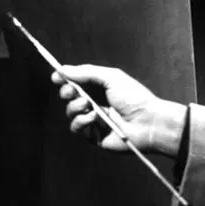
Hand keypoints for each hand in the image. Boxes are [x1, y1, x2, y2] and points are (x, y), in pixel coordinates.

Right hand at [52, 64, 185, 155]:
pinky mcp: (93, 135)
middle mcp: (95, 103)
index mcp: (99, 88)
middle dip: (66, 91)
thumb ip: (86, 73)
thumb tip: (62, 69)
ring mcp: (93, 120)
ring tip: (88, 104)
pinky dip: (81, 121)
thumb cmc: (134, 98)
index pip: (75, 82)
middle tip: (71, 91)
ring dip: (74, 106)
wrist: (148, 121)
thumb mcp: (111, 78)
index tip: (56, 76)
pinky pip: (76, 128)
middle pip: (69, 96)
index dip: (64, 79)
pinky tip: (94, 117)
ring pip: (70, 112)